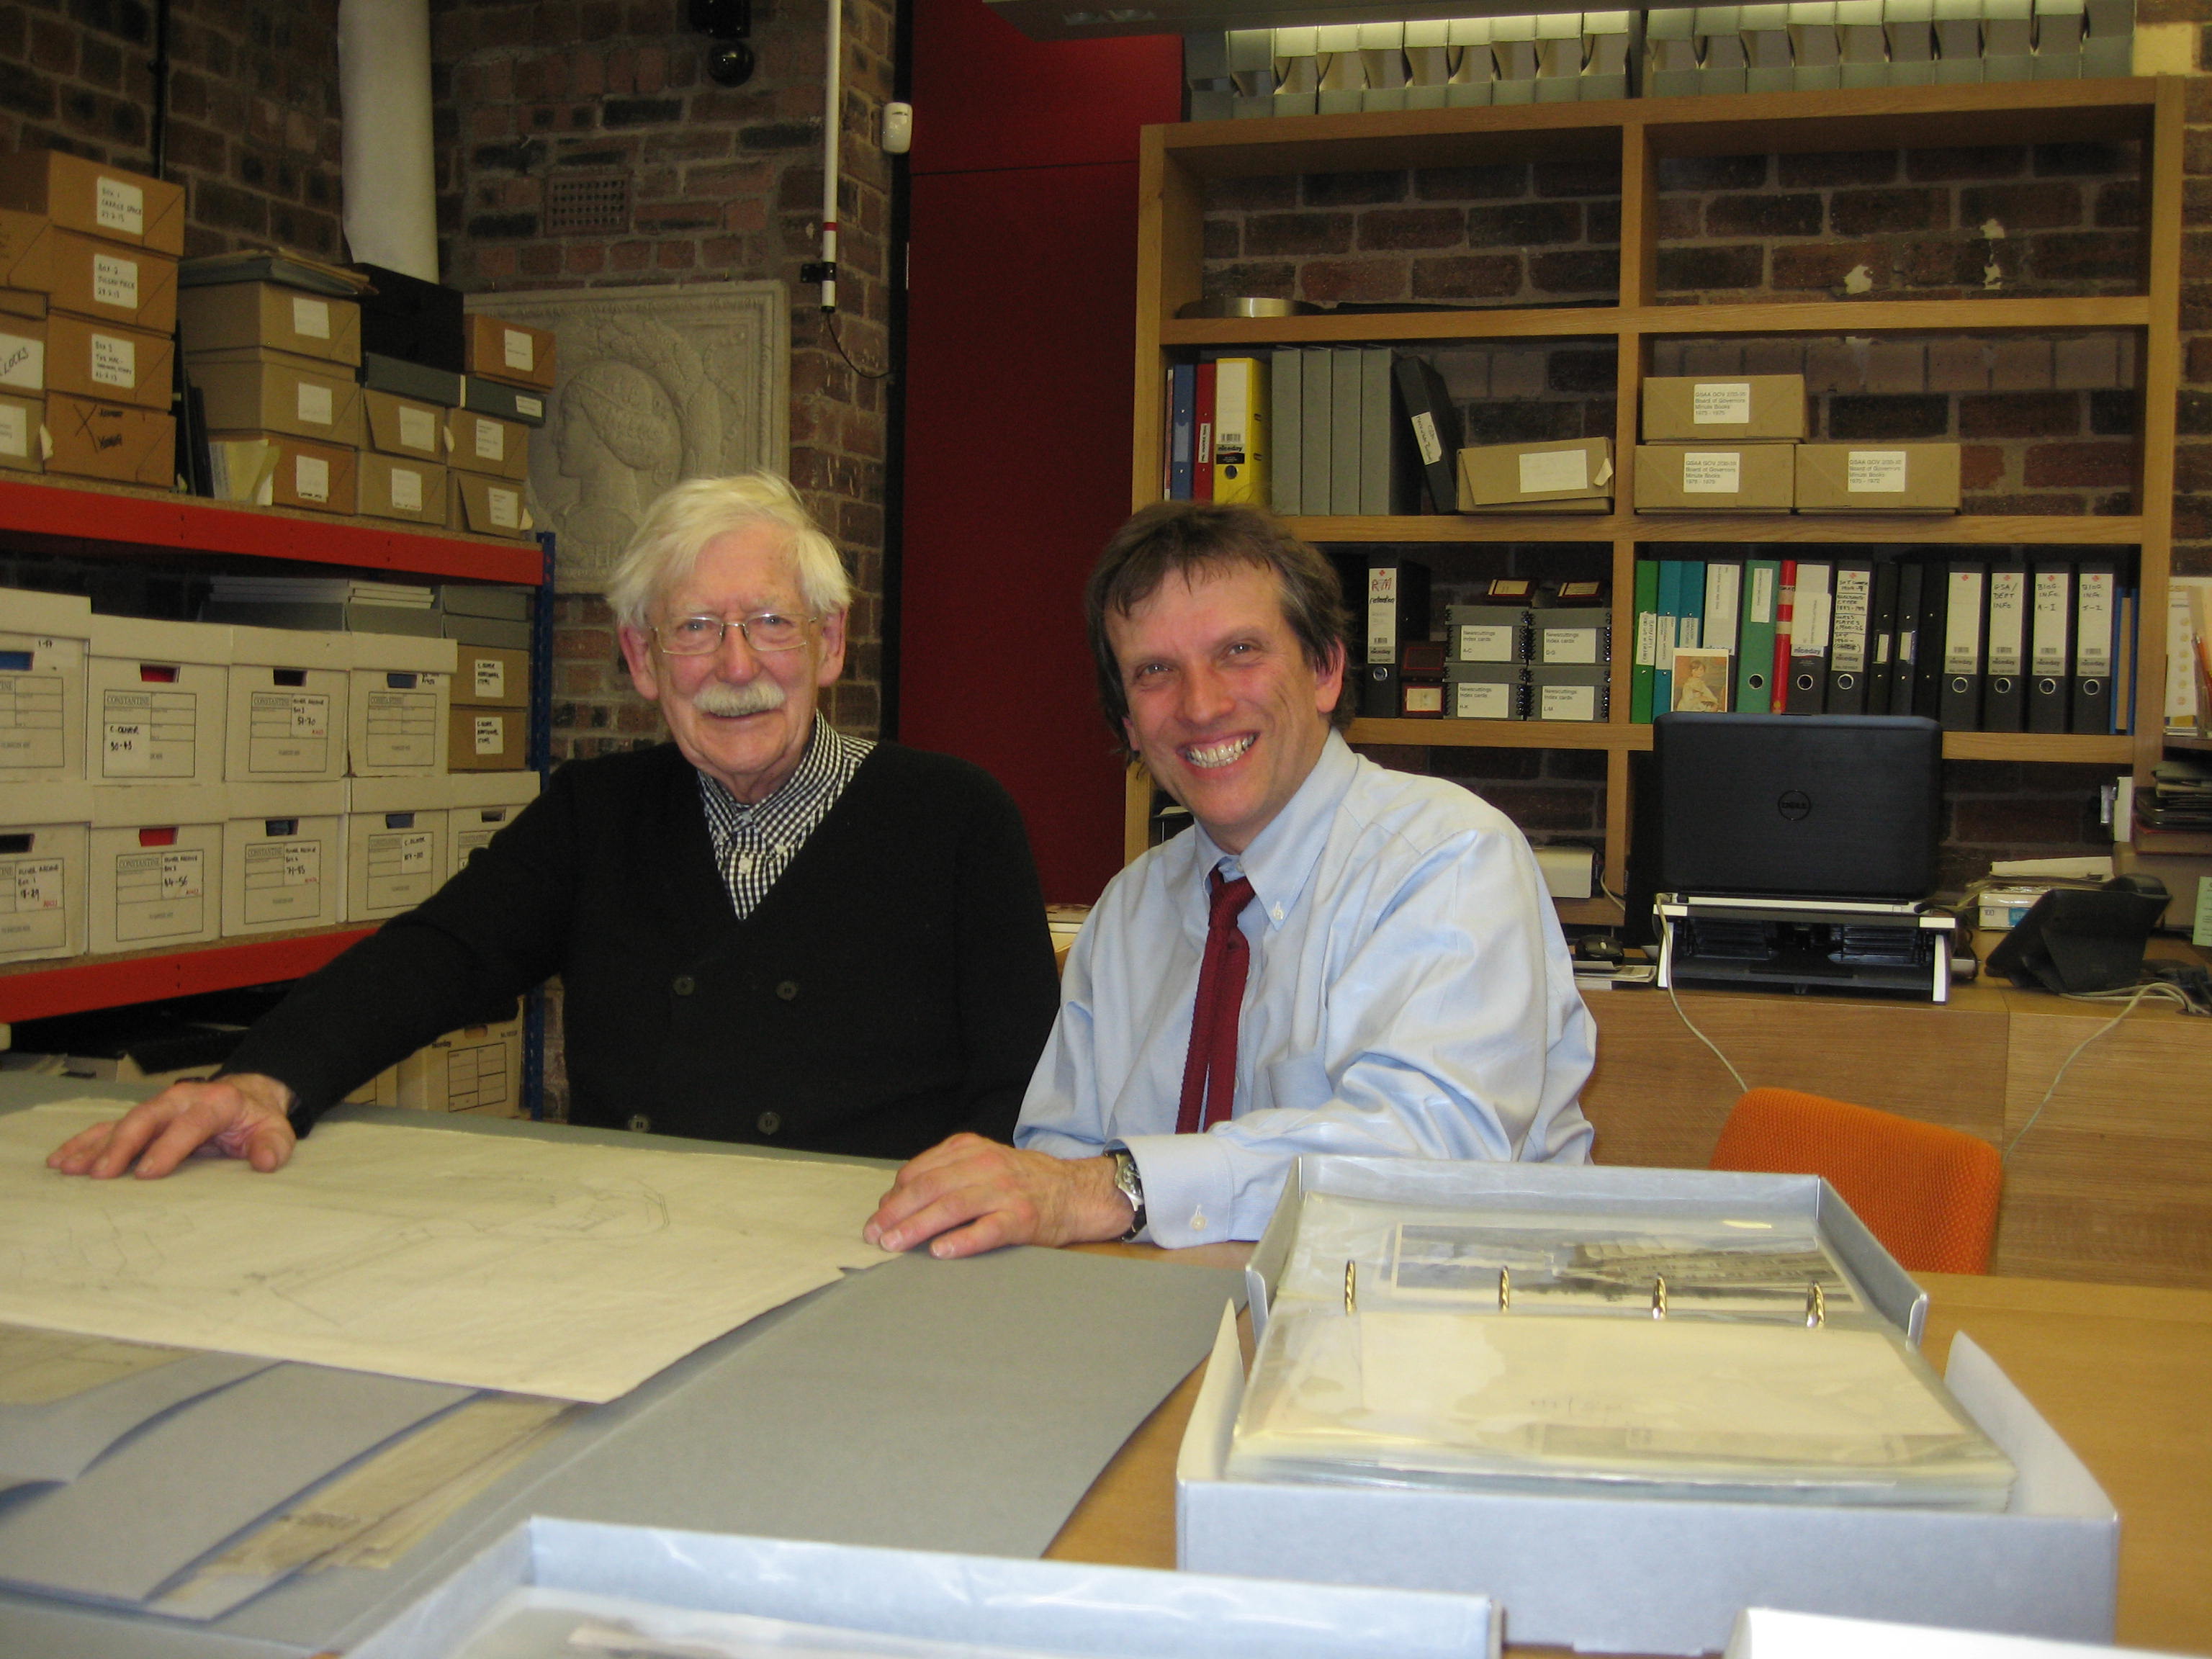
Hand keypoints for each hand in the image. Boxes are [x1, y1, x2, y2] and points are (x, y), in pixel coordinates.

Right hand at [45, 1074, 298, 1179]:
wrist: (246, 1096)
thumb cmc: (256, 1119)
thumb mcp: (275, 1130)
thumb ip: (273, 1146)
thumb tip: (266, 1162)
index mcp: (216, 1102)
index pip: (190, 1124)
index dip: (169, 1147)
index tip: (148, 1172)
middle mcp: (181, 1100)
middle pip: (146, 1119)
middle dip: (121, 1146)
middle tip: (100, 1175)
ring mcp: (157, 1108)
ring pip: (121, 1123)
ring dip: (94, 1146)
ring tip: (68, 1168)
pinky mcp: (142, 1119)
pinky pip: (108, 1128)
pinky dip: (84, 1143)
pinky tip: (62, 1159)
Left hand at [864, 1133, 1133, 1259]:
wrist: (1077, 1192)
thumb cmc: (1025, 1181)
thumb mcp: (985, 1162)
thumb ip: (948, 1173)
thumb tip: (900, 1199)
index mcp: (971, 1150)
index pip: (920, 1170)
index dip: (894, 1194)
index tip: (878, 1216)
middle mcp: (986, 1166)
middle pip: (929, 1188)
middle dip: (895, 1212)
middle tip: (874, 1235)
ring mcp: (1004, 1192)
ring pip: (950, 1207)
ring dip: (916, 1227)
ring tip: (894, 1244)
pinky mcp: (1021, 1218)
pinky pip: (986, 1230)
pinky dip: (961, 1240)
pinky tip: (940, 1251)